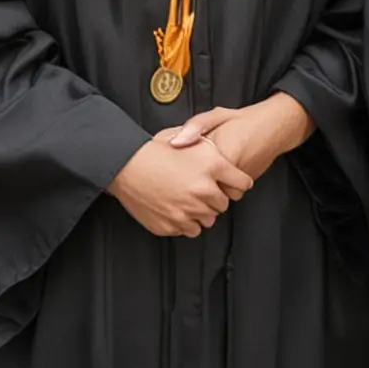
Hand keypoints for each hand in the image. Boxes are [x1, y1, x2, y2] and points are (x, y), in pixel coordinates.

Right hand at [108, 133, 253, 237]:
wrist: (126, 166)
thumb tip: (226, 163)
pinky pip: (190, 229)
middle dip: (215, 196)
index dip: (238, 182)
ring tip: (185, 197)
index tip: (235, 184)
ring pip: (209, 219)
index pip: (242, 183)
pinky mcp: (174, 224)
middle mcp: (203, 190)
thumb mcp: (189, 138)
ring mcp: (189, 210)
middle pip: (223, 203)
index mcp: (211, 165)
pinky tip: (175, 206)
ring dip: (201, 211)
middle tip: (199, 187)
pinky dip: (185, 221)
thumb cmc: (155, 151)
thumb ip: (211, 149)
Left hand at [167, 94, 313, 184]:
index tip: (181, 164)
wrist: (273, 127)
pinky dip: (227, 188)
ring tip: (209, 173)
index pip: (190, 170)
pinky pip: (232, 193)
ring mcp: (238, 178)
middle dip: (197, 182)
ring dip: (213, 187)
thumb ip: (194, 127)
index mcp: (214, 150)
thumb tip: (174, 143)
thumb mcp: (215, 116)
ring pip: (218, 194)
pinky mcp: (248, 183)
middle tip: (193, 172)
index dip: (184, 169)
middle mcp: (226, 168)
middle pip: (202, 187)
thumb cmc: (242, 120)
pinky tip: (223, 175)